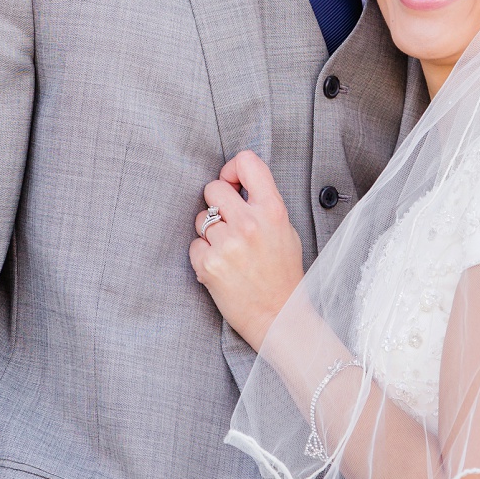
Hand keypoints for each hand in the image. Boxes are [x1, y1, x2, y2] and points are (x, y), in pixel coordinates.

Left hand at [190, 152, 303, 351]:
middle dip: (216, 204)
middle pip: (212, 188)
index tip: (232, 183)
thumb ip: (263, 203)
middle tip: (228, 223)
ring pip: (201, 219)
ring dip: (210, 233)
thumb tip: (236, 183)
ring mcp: (228, 244)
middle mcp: (250, 223)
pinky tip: (222, 268)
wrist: (279, 316)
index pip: (247, 162)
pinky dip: (203, 256)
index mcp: (273, 210)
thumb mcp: (285, 230)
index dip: (232, 169)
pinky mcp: (209, 264)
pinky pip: (194, 245)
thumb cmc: (283, 273)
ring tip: (229, 252)